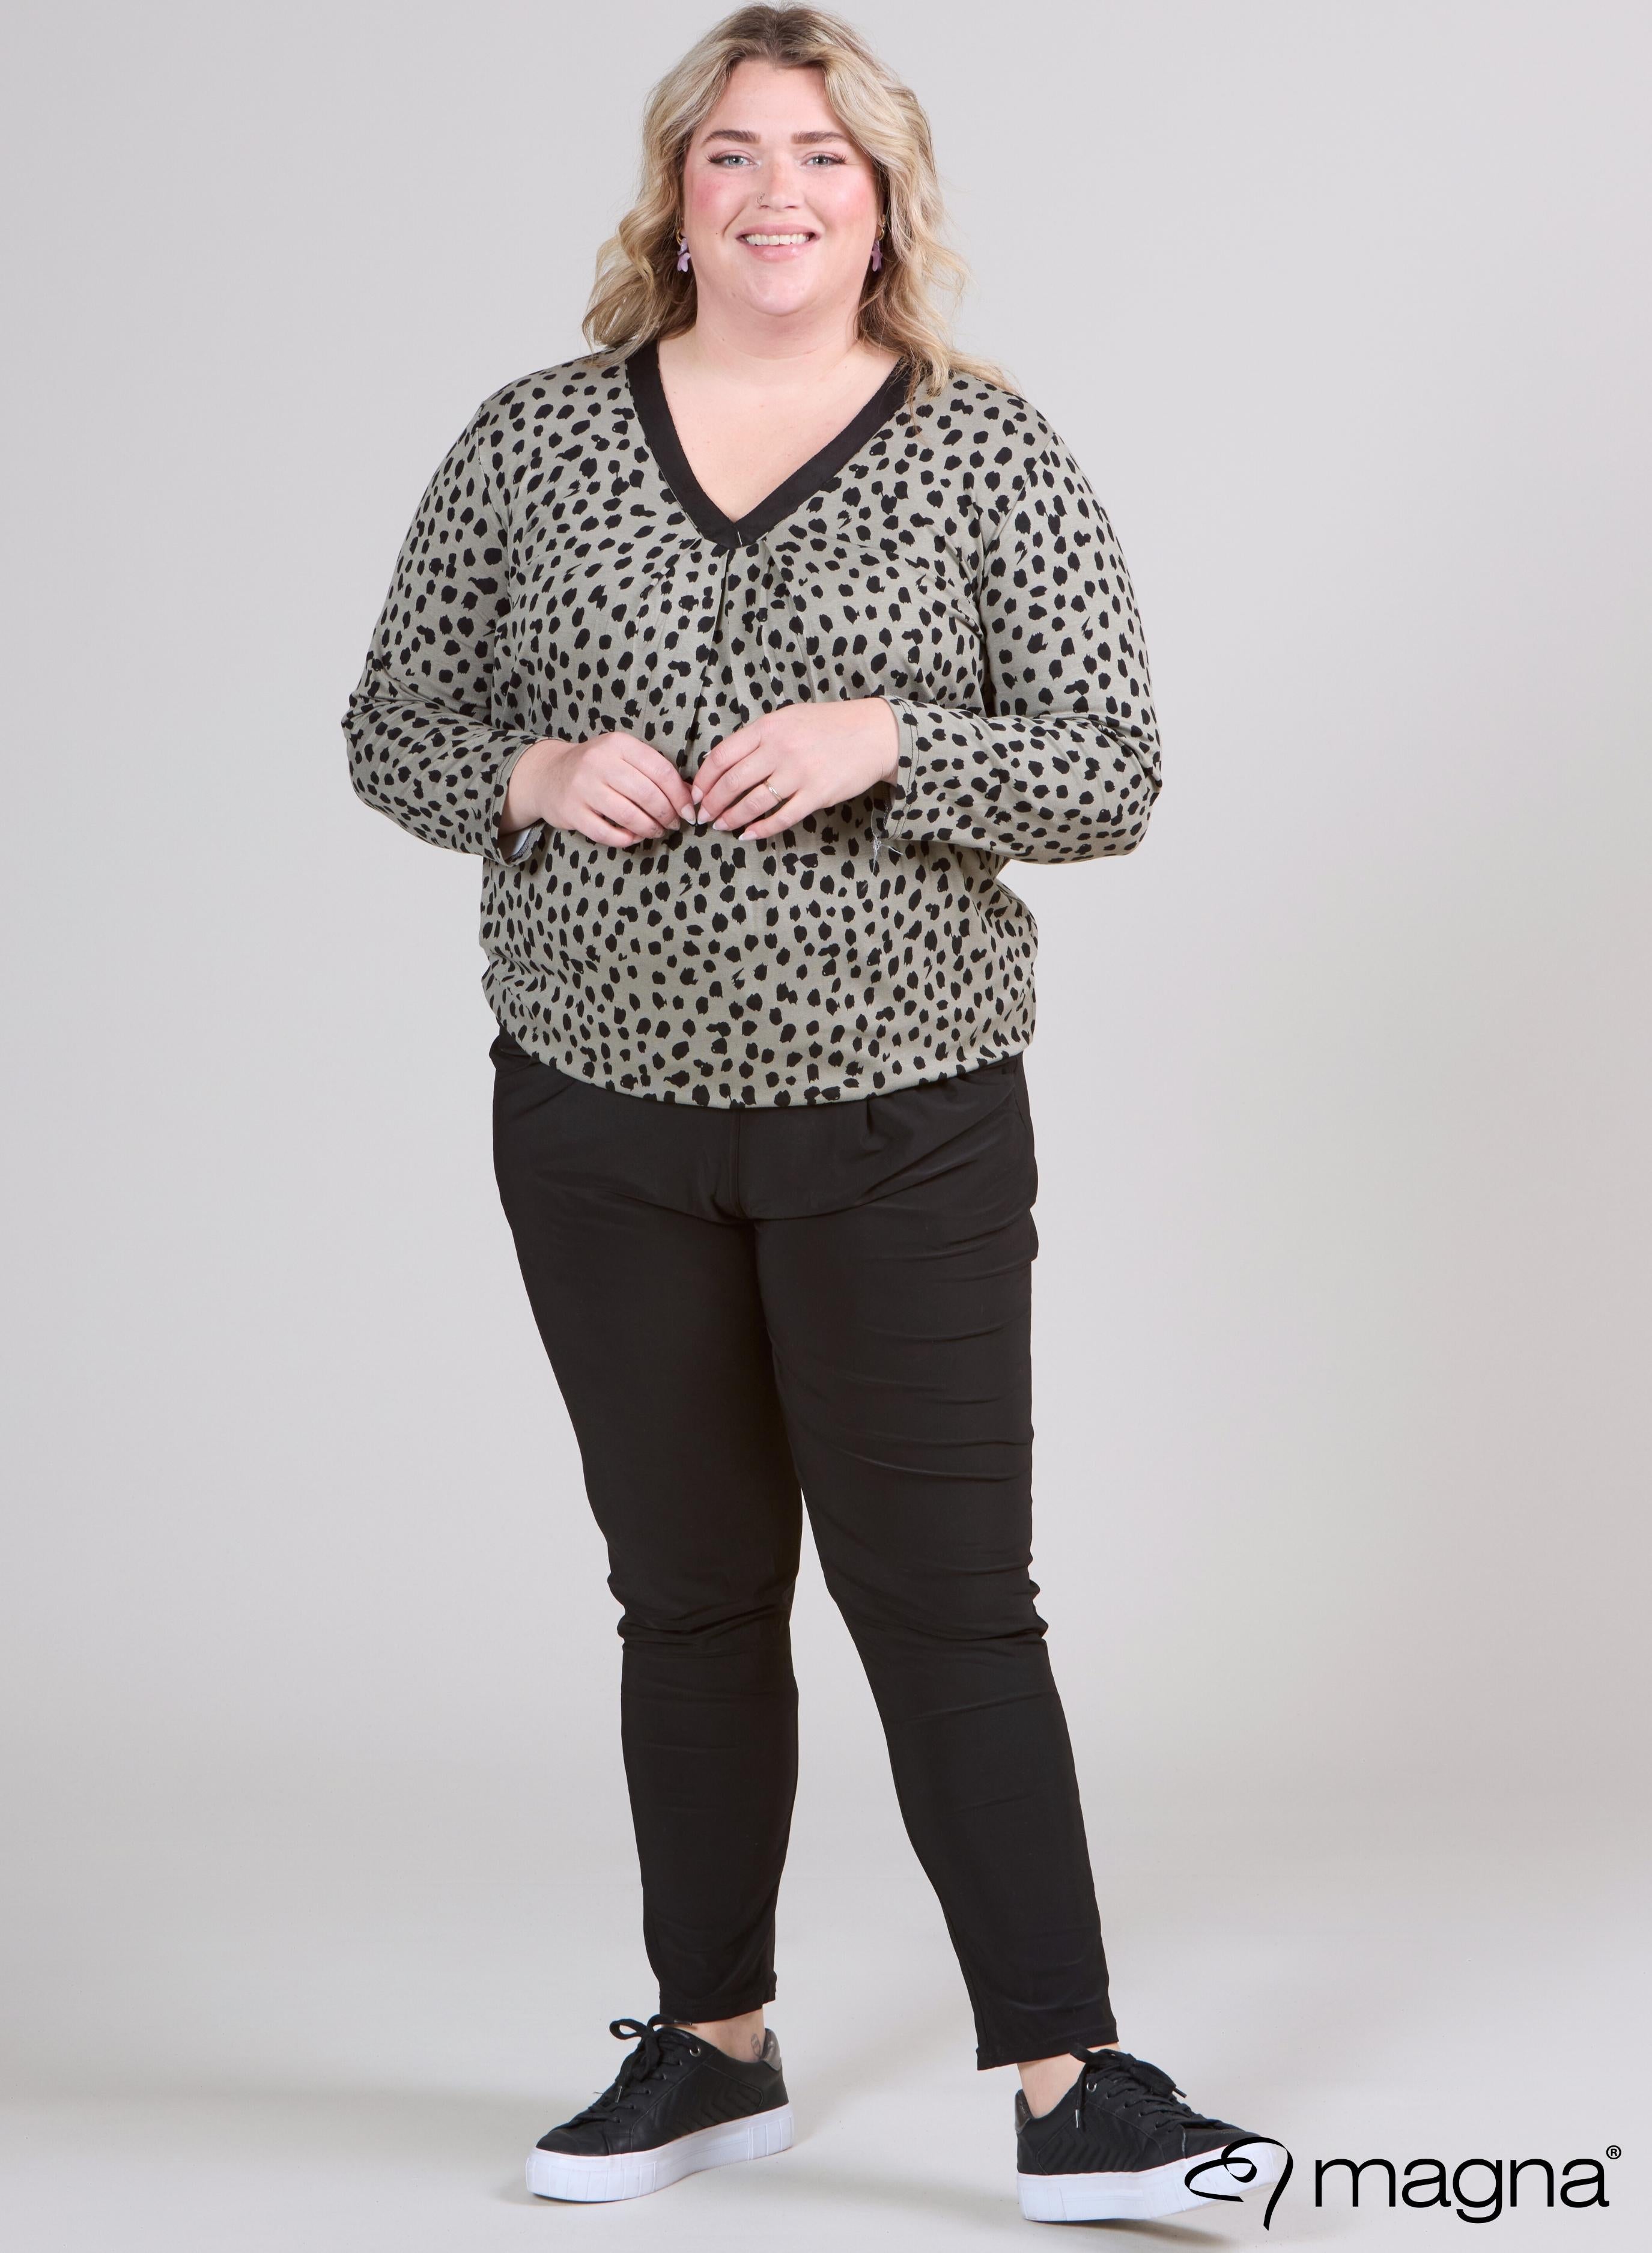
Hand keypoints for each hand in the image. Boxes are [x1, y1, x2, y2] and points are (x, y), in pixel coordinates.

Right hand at [502, 732, 694, 847]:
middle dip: (667, 814)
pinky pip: (606, 833)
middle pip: (647, 794)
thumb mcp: (622, 757)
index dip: (680, 795)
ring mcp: (583, 787)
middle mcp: (599, 762)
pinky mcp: (571, 811)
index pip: (661, 771)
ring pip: (629, 815)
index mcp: (618, 744)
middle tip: (673, 824)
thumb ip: (652, 770)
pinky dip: (625, 839)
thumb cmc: (596, 767)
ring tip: (656, 831)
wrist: (548, 774)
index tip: (688, 811)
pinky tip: (633, 837)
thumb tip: (689, 795)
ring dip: (649, 828)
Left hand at [692, 698, 900, 841]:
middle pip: (732, 782)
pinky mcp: (817, 794)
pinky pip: (781, 818)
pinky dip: (761, 830)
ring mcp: (799, 773)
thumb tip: (727, 763)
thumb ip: (760, 737)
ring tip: (722, 826)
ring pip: (752, 803)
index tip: (696, 793)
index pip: (722, 756)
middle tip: (703, 816)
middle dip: (712, 803)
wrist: (874, 733)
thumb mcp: (789, 718)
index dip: (704, 779)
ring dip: (732, 818)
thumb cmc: (829, 725)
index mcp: (768, 727)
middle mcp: (780, 749)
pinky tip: (749, 835)